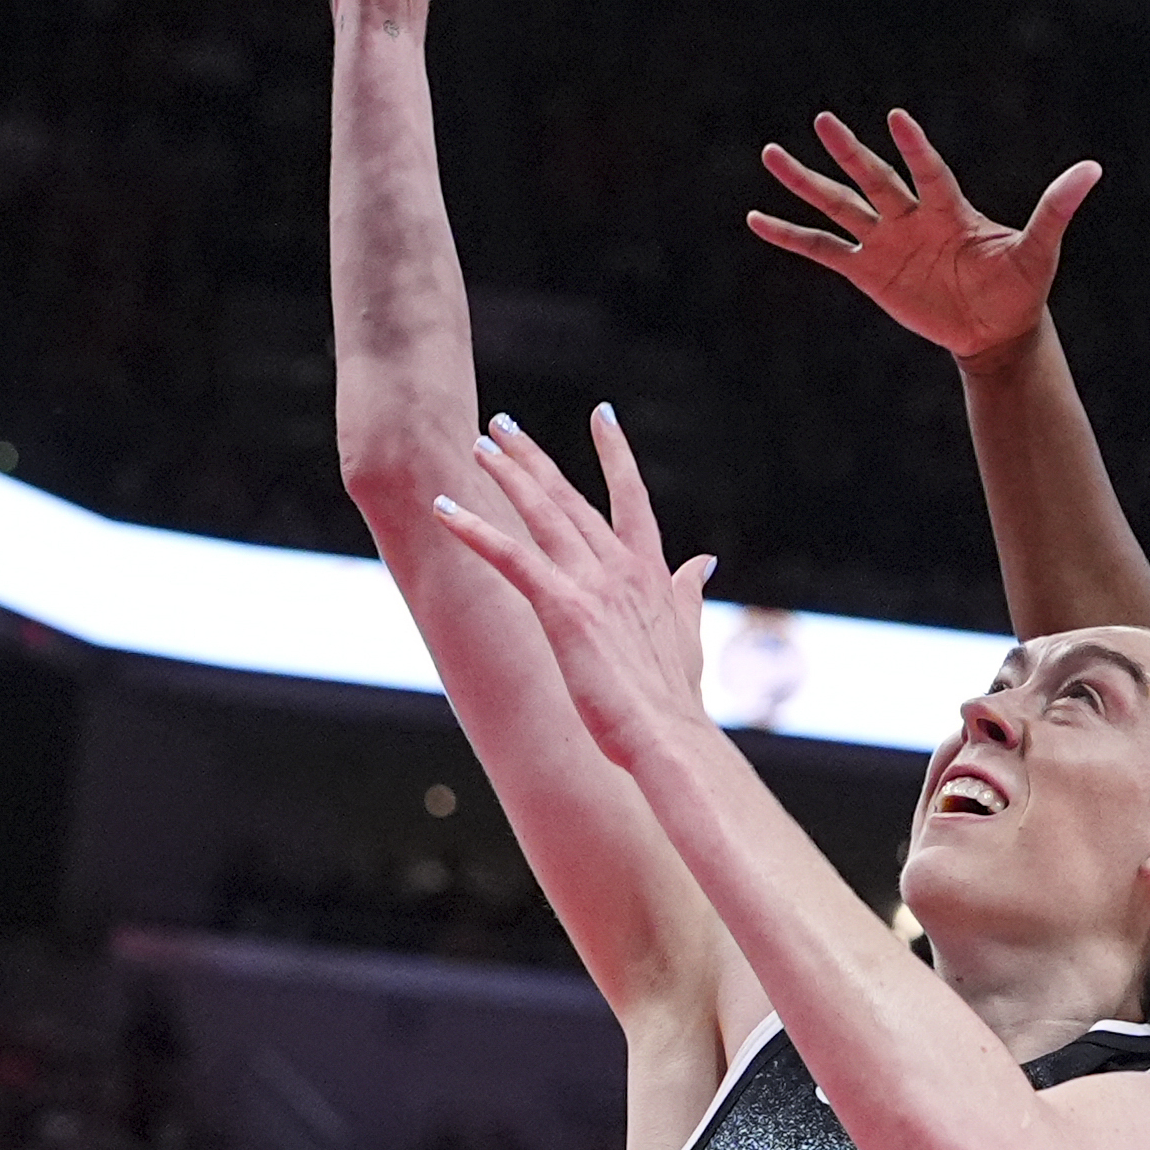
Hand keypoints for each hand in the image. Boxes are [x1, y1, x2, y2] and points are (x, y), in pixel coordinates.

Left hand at [430, 408, 717, 772]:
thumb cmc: (673, 699)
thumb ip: (688, 592)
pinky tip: (445, 510)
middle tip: (503, 424)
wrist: (668, 735)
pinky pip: (511, 557)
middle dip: (534, 457)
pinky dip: (476, 531)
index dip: (616, 454)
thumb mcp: (687, 633)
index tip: (603, 414)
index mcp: (650, 572)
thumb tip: (704, 561)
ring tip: (477, 446)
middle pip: (571, 497)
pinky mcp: (563, 608)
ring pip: (541, 513)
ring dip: (507, 476)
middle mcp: (621, 567)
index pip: (631, 499)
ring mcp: (593, 584)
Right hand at [749, 110, 1100, 365]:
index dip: (915, 148)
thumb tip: (1093, 169)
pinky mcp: (866, 271)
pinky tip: (757, 219)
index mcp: (949, 209)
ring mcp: (884, 241)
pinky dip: (791, 236)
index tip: (897, 118)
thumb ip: (1056, 210)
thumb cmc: (1020, 287)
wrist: (996, 330)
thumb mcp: (1039, 250)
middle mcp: (911, 217)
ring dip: (806, 182)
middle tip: (823, 120)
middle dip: (849, 153)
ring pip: (839, 204)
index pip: (928, 171)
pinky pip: (822, 249)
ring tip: (771, 153)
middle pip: (874, 179)